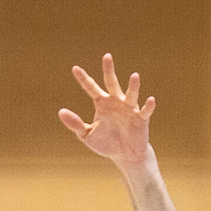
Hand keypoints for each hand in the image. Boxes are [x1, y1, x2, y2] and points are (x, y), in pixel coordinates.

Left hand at [58, 53, 154, 169]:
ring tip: (134, 75)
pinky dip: (148, 106)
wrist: (125, 155)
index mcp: (102, 103)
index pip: (91, 88)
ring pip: (131, 94)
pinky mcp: (141, 119)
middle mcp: (116, 102)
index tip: (75, 68)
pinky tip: (150, 100)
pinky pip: (145, 111)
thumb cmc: (106, 143)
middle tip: (106, 56)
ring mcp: (129, 109)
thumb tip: (60, 112)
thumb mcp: (87, 134)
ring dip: (133, 86)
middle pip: (111, 83)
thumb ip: (75, 124)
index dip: (83, 79)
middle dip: (109, 70)